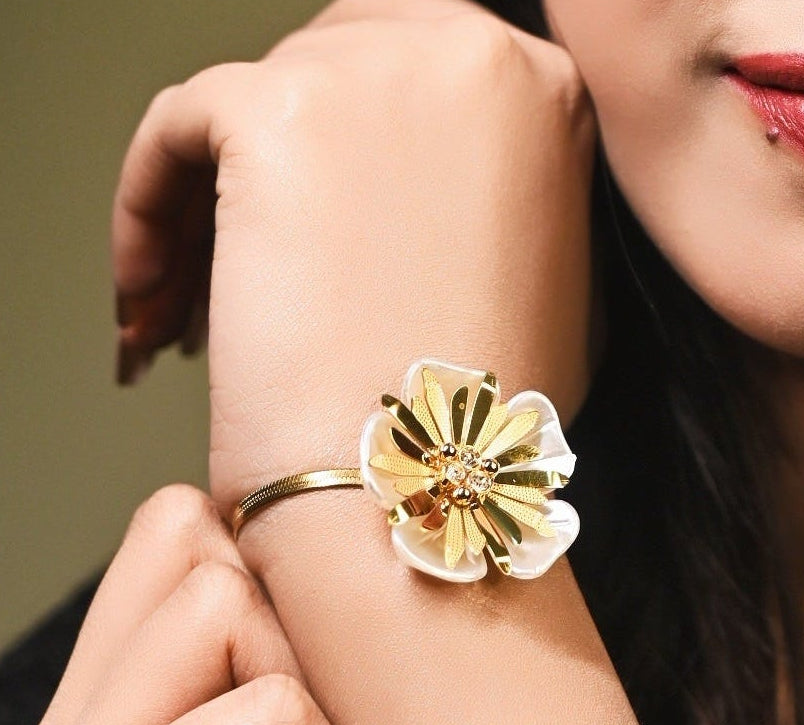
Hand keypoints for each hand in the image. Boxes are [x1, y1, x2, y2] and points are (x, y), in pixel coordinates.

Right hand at [5, 486, 373, 724]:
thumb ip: (275, 643)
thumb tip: (306, 531)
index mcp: (102, 715)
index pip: (173, 526)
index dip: (271, 567)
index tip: (312, 667)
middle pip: (197, 542)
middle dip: (295, 641)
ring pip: (224, 608)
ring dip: (319, 721)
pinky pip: (260, 719)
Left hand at [111, 0, 596, 506]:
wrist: (428, 485)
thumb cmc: (479, 416)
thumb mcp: (549, 289)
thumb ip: (512, 211)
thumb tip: (450, 202)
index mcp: (542, 93)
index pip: (405, 82)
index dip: (345, 160)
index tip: (305, 220)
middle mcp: (470, 55)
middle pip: (324, 79)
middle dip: (277, 172)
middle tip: (242, 263)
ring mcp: (377, 73)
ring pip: (248, 111)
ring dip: (210, 207)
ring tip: (193, 304)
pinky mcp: (280, 113)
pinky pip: (177, 137)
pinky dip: (149, 213)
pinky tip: (156, 292)